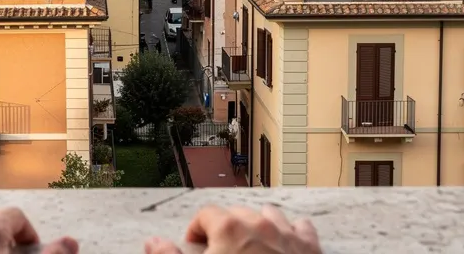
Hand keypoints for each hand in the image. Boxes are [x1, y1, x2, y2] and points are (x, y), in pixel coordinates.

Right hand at [144, 205, 320, 253]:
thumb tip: (154, 243)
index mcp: (229, 229)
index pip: (205, 214)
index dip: (196, 230)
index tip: (195, 246)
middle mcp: (259, 224)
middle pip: (236, 213)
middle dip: (224, 228)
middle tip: (218, 251)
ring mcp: (286, 235)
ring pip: (269, 215)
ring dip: (257, 226)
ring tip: (249, 246)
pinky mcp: (309, 249)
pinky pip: (301, 228)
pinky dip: (291, 232)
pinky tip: (284, 244)